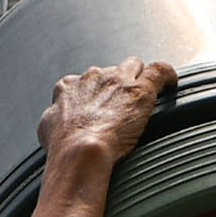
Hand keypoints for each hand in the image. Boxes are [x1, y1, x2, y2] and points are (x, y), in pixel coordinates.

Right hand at [38, 60, 173, 173]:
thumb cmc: (62, 145)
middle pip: (108, 72)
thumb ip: (53, 117)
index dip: (92, 94)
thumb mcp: (46, 128)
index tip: (96, 108)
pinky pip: (159, 70)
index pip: (83, 82)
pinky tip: (170, 82)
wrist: (80, 150)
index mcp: (69, 86)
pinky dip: (166, 75)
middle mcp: (92, 77)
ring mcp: (118, 80)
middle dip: (114, 85)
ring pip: (133, 66)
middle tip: (118, 107)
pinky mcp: (140, 89)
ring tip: (142, 93)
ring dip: (137, 77)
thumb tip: (54, 120)